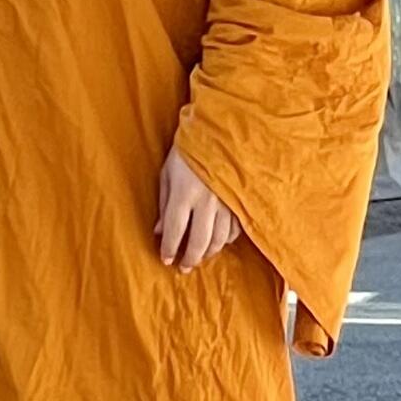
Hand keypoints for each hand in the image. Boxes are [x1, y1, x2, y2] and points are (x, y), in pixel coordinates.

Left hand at [155, 145, 241, 271]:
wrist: (219, 132)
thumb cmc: (186, 152)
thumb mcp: (166, 174)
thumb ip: (164, 205)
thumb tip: (159, 232)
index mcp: (184, 193)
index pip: (176, 231)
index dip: (170, 249)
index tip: (166, 260)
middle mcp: (207, 201)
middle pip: (199, 241)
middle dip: (191, 258)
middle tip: (184, 268)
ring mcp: (227, 202)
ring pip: (220, 239)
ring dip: (209, 253)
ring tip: (199, 258)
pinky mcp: (241, 200)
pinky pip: (235, 229)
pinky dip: (226, 240)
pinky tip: (218, 242)